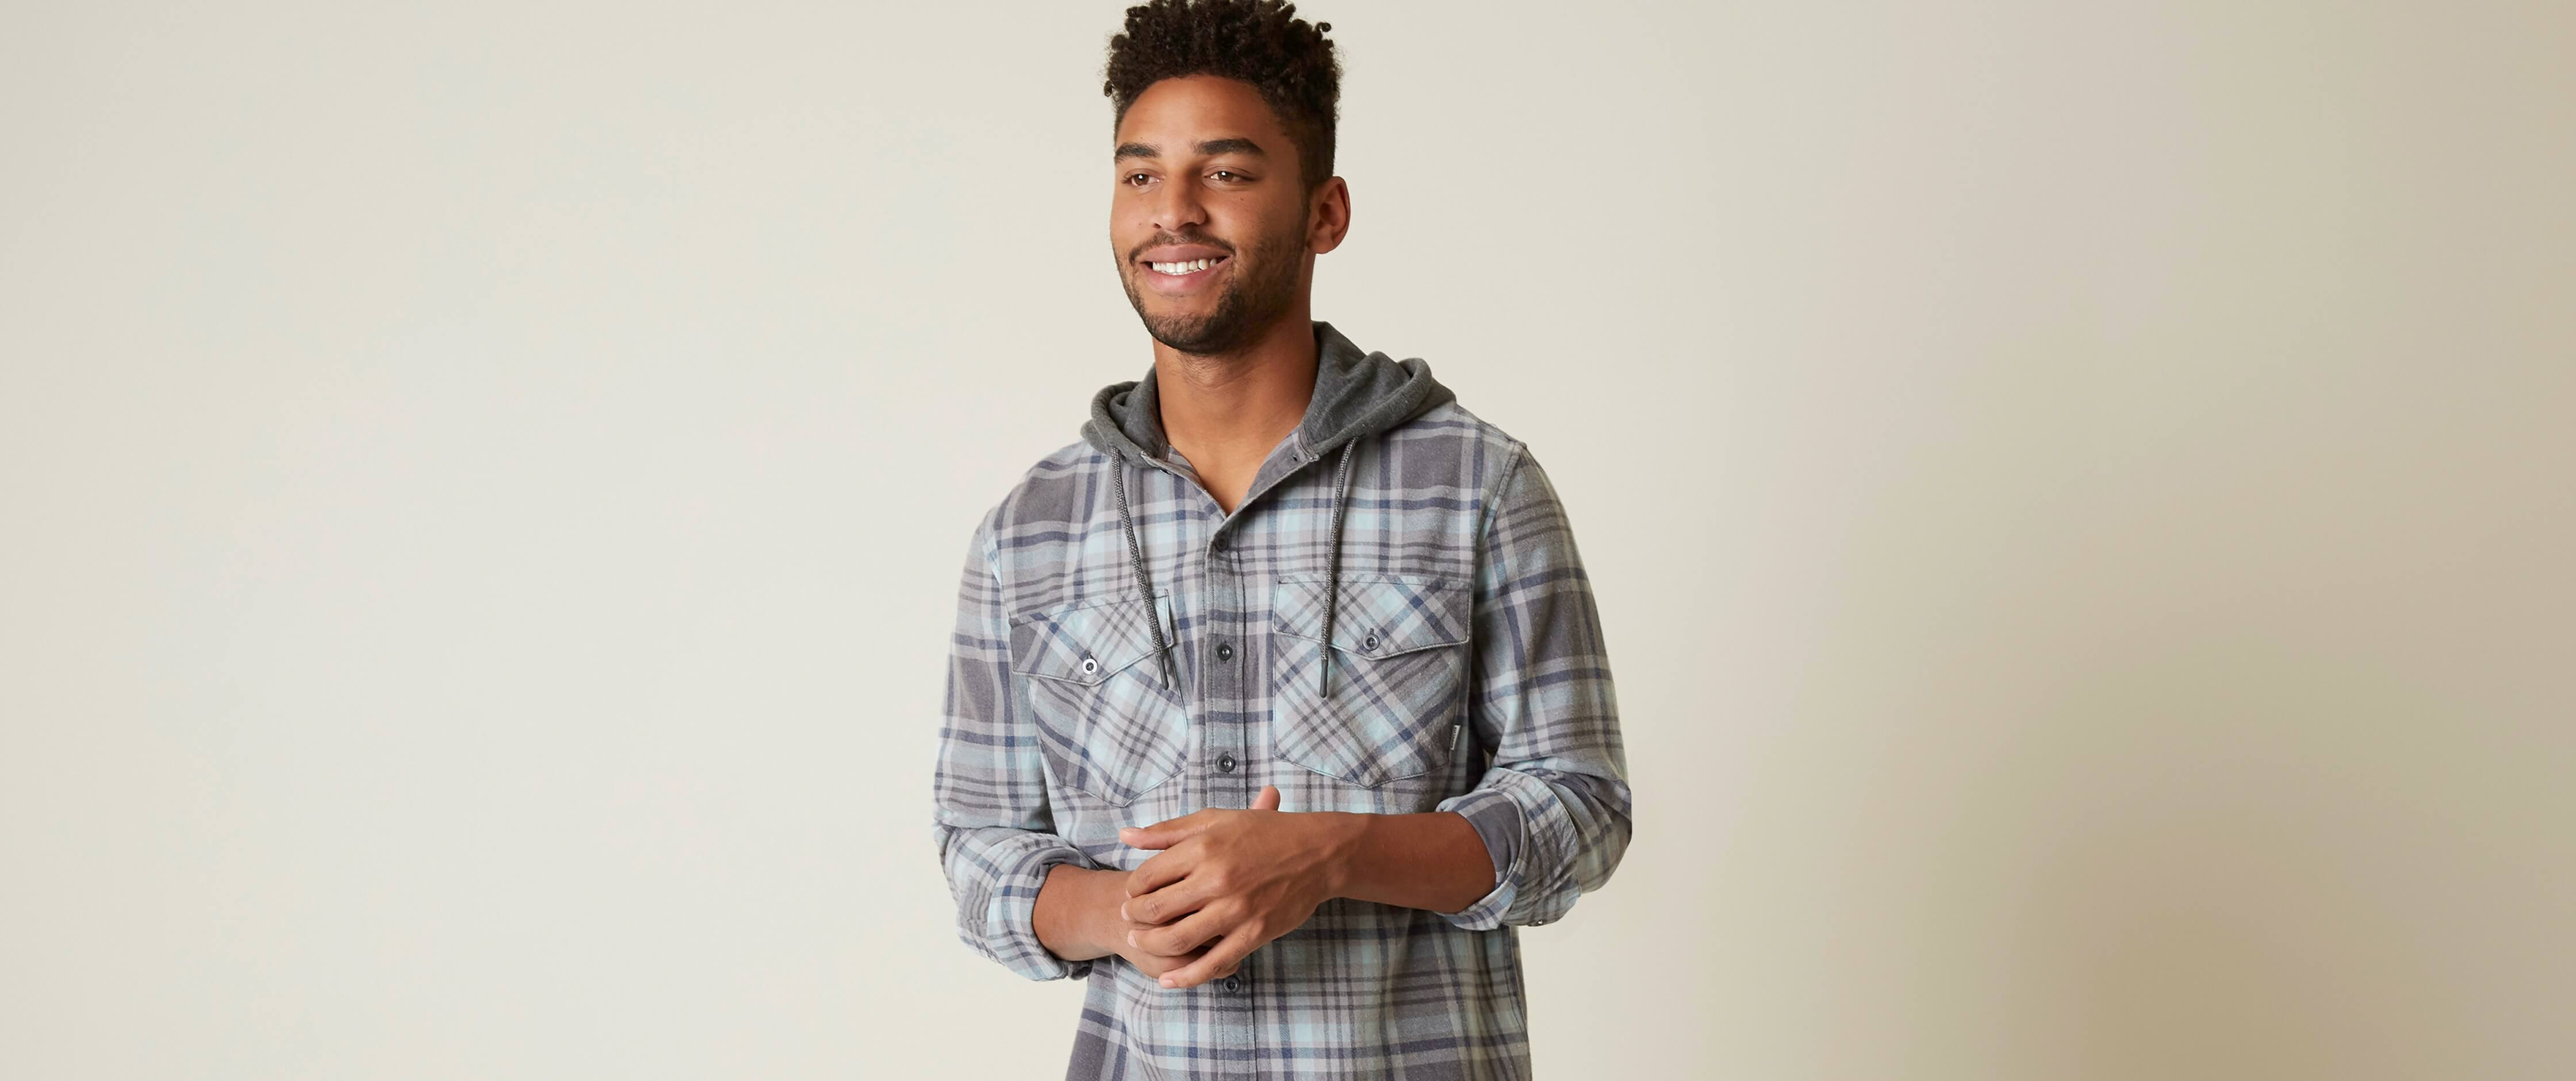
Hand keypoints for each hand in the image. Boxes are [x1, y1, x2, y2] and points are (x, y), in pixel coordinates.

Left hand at [1118, 785, 1358, 988]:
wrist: (1318, 853)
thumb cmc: (1264, 832)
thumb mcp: (1214, 820)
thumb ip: (1167, 831)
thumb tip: (1124, 836)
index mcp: (1203, 848)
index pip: (1148, 876)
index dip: (1132, 889)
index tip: (1132, 894)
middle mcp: (1216, 879)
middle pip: (1157, 909)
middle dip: (1135, 917)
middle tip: (1130, 919)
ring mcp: (1235, 910)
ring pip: (1177, 939)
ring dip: (1151, 945)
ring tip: (1141, 942)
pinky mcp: (1254, 933)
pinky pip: (1213, 962)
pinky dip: (1186, 976)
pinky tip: (1169, 980)